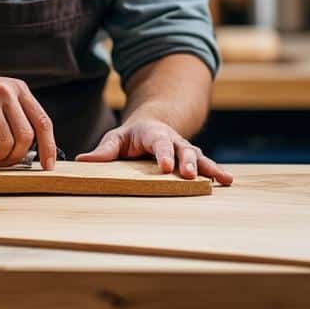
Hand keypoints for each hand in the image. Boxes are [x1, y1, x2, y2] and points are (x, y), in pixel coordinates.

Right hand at [0, 64, 57, 168]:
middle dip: (17, 156)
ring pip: (6, 142)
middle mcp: (5, 92)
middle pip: (25, 137)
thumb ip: (18, 115)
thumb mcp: (0, 96)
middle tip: (5, 160)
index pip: (42, 122)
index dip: (49, 147)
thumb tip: (37, 149)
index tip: (48, 166)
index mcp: (18, 89)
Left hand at [77, 118, 233, 184]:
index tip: (166, 167)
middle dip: (187, 162)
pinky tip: (228, 181)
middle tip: (189, 175)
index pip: (158, 143)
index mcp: (152, 133)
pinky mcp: (192, 159)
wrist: (151, 127)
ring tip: (223, 179)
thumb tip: (81, 161)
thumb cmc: (130, 138)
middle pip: (183, 149)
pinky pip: (205, 164)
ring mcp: (184, 148)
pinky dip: (216, 172)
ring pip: (198, 156)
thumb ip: (103, 152)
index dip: (162, 154)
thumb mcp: (115, 140)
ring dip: (209, 168)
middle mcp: (172, 139)